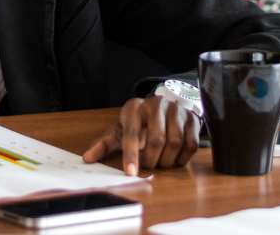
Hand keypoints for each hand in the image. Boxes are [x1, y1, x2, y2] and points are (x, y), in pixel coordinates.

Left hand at [80, 95, 198, 175]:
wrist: (163, 107)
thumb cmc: (137, 123)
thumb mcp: (119, 130)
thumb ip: (104, 145)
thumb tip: (87, 158)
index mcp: (134, 107)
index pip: (132, 134)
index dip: (131, 156)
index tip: (131, 173)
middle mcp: (156, 104)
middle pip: (156, 140)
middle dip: (151, 159)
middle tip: (149, 164)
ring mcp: (176, 110)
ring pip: (175, 142)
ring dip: (167, 160)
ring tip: (160, 161)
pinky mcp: (192, 118)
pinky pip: (191, 144)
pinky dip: (182, 157)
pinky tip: (174, 157)